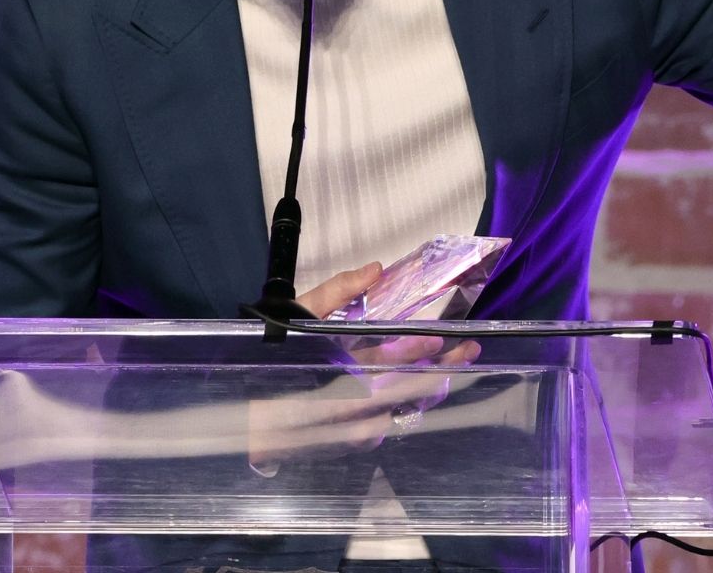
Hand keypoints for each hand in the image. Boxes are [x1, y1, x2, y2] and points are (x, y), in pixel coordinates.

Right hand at [247, 263, 479, 470]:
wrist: (243, 416)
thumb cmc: (271, 358)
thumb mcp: (297, 316)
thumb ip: (336, 290)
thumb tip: (376, 269)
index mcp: (332, 369)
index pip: (381, 358)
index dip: (412, 347)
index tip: (438, 336)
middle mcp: (346, 403)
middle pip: (403, 387)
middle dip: (440, 368)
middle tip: (469, 351)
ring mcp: (351, 429)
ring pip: (402, 409)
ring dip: (430, 389)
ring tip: (456, 368)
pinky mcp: (351, 443)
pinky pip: (389, 426)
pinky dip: (408, 408)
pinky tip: (424, 393)